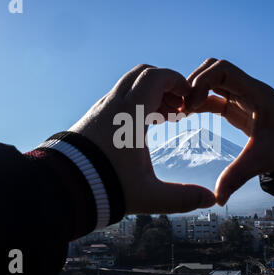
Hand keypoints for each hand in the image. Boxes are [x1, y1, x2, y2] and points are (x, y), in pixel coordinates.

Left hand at [69, 64, 215, 213]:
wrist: (62, 188)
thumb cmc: (106, 187)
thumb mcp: (149, 195)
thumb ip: (182, 198)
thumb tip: (210, 200)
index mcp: (130, 113)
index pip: (156, 76)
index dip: (177, 81)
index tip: (189, 98)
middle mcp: (114, 104)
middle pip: (143, 74)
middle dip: (165, 85)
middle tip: (179, 108)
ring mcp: (101, 109)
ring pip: (130, 85)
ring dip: (151, 94)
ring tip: (166, 118)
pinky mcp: (94, 118)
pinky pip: (119, 98)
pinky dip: (137, 103)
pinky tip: (144, 127)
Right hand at [184, 58, 273, 205]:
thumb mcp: (261, 160)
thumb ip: (237, 176)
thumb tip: (218, 199)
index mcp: (254, 93)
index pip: (223, 69)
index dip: (202, 81)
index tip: (192, 104)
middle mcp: (245, 88)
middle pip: (212, 68)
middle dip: (193, 83)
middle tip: (182, 106)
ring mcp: (238, 94)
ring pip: (209, 78)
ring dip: (192, 91)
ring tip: (180, 111)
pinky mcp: (233, 104)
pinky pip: (209, 95)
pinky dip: (196, 101)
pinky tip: (186, 114)